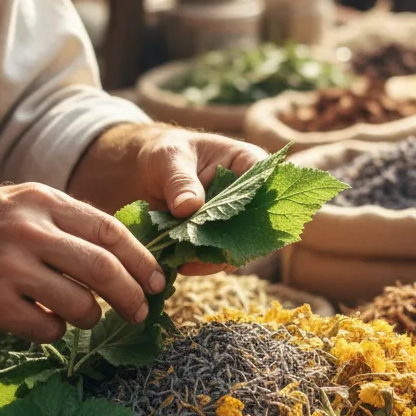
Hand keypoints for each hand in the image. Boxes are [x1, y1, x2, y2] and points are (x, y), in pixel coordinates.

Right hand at [0, 185, 167, 342]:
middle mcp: (27, 229)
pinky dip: (55, 331)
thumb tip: (121, 251)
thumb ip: (61, 221)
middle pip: (102, 267)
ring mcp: (8, 267)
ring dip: (91, 317)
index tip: (157, 280)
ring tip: (84, 317)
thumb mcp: (15, 204)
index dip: (139, 258)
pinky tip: (44, 323)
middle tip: (141, 312)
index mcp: (39, 199)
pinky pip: (46, 328)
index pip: (108, 229)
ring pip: (78, 304)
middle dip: (131, 295)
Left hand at [133, 127, 266, 274]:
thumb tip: (189, 207)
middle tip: (202, 252)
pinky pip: (218, 258)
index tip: (235, 228)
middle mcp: (249, 195)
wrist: (144, 170)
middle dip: (232, 241)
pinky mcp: (217, 238)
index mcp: (249, 164)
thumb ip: (180, 181)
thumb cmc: (164, 152)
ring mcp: (234, 220)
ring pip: (239, 247)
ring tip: (185, 258)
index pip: (270, 187)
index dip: (263, 210)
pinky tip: (180, 263)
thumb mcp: (169, 159)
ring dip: (214, 257)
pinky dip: (200, 263)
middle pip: (259, 226)